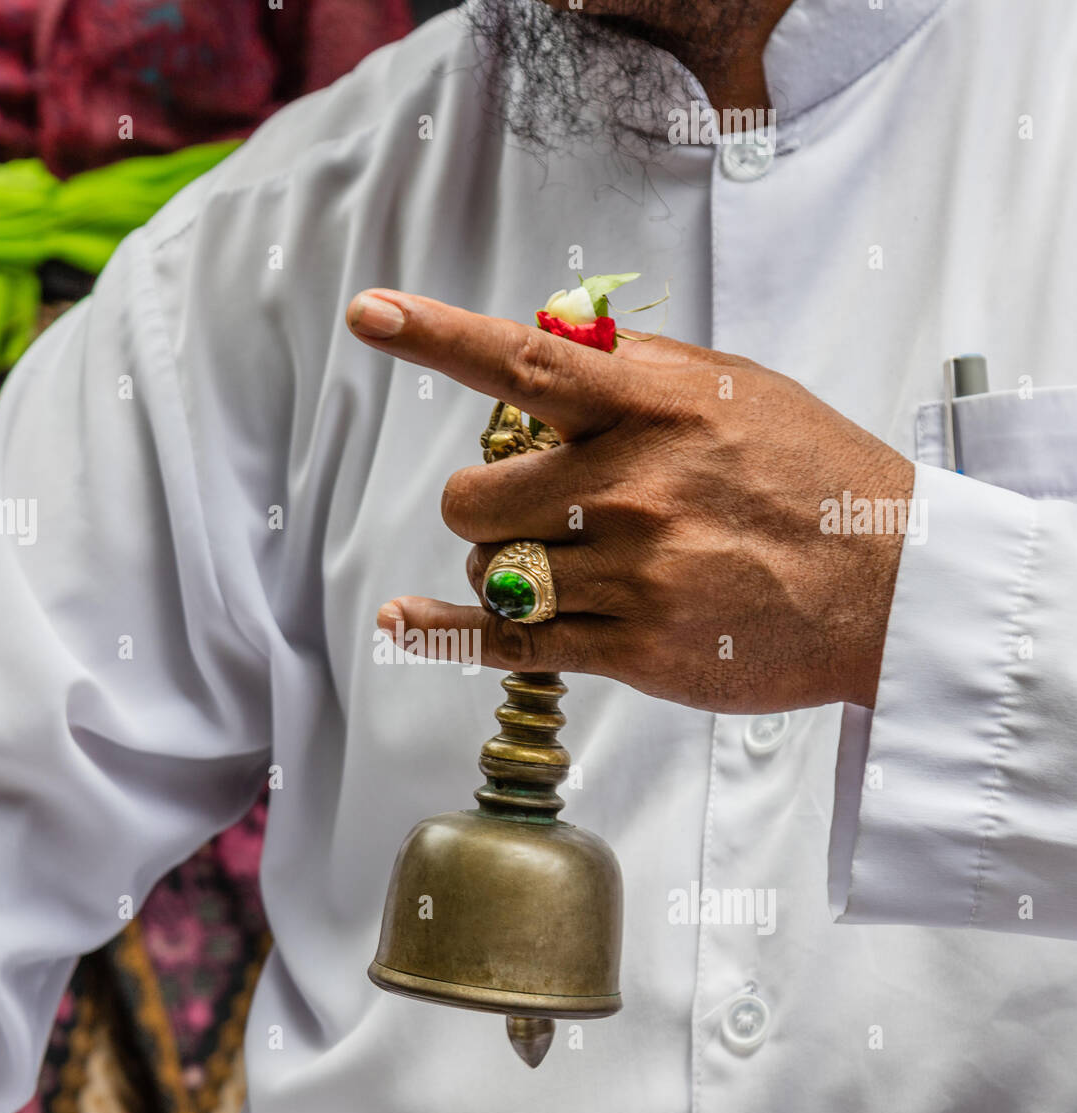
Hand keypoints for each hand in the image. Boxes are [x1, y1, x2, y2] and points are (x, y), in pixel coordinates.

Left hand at [347, 289, 913, 712]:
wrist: (892, 586)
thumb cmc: (812, 480)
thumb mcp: (735, 392)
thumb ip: (638, 373)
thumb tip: (552, 339)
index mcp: (655, 407)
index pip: (525, 360)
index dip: (437, 335)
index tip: (371, 314)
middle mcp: (632, 487)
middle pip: (475, 497)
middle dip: (483, 507)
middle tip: (529, 513)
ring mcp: (632, 572)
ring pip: (493, 572)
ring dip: (506, 570)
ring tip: (572, 568)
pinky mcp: (633, 647)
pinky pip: (508, 640)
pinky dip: (446, 632)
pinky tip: (406, 620)